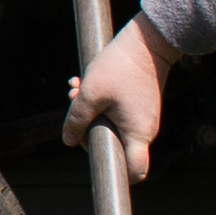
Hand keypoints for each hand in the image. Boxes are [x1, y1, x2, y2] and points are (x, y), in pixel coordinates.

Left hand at [69, 21, 165, 180]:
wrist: (146, 41)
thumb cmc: (120, 66)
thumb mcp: (90, 94)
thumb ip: (77, 120)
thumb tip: (69, 140)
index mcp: (137, 134)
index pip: (135, 171)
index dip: (117, 174)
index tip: (96, 159)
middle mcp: (145, 130)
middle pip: (114, 145)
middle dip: (88, 127)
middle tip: (74, 103)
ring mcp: (143, 118)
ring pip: (111, 125)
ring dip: (91, 110)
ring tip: (77, 87)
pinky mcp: (140, 106)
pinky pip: (117, 113)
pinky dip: (100, 102)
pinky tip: (85, 84)